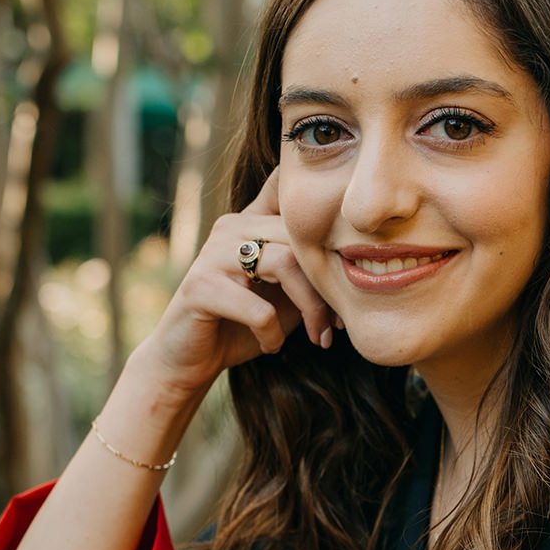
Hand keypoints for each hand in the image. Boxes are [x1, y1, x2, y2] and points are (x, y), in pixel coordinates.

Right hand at [139, 168, 337, 395]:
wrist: (190, 360)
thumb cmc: (244, 325)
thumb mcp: (285, 294)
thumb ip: (310, 272)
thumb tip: (359, 268)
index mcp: (251, 222)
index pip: (285, 189)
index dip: (318, 203)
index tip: (349, 237)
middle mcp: (231, 228)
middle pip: (300, 238)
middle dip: (327, 285)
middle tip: (337, 325)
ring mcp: (212, 254)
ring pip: (284, 264)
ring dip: (310, 308)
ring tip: (317, 337)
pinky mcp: (199, 288)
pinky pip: (258, 309)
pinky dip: (273, 334)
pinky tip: (270, 345)